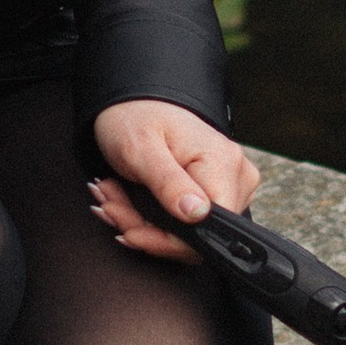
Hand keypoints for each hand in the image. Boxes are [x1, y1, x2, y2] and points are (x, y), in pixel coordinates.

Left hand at [89, 100, 259, 264]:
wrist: (134, 104)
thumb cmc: (136, 118)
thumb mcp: (141, 149)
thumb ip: (168, 182)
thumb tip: (196, 214)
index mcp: (223, 163)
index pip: (209, 228)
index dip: (168, 240)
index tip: (131, 231)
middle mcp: (234, 175)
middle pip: (196, 234)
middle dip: (145, 229)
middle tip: (110, 207)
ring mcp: (227, 186)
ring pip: (186, 233)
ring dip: (141, 224)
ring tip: (113, 199)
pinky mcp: (213, 193)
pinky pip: (184, 224)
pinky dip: (148, 219)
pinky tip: (127, 202)